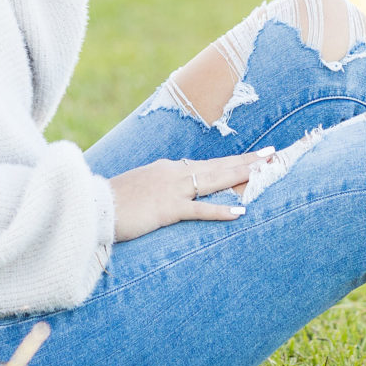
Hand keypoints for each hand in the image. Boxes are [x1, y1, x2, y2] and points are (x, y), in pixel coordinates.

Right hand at [108, 150, 273, 241]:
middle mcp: (174, 173)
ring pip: (214, 180)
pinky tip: (240, 212)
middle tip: (273, 153)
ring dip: (242, 175)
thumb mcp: (139, 189)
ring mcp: (172, 189)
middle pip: (218, 166)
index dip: (231, 162)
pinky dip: (220, 210)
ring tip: (265, 170)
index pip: (206, 164)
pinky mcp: (167, 208)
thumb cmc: (112, 201)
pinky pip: (199, 209)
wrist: (92, 206)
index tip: (251, 158)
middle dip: (247, 160)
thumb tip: (171, 192)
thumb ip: (158, 188)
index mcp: (167, 169)